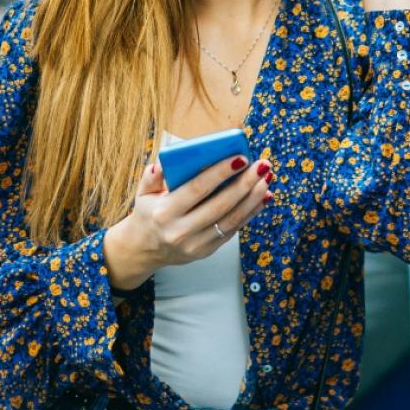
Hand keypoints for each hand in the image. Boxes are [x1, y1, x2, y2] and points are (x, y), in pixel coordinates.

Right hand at [103, 153, 273, 290]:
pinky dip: (250, 213)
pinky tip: (262, 197)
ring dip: (253, 198)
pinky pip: (233, 230)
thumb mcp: (142, 193)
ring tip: (266, 178)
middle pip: (220, 205)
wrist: (144, 249)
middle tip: (261, 165)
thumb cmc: (148, 213)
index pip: (197, 189)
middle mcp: (181, 230)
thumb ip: (152, 176)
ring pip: (231, 219)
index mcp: (164, 212)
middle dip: (244, 183)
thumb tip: (164, 162)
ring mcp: (196, 244)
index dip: (220, 173)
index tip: (240, 158)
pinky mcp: (207, 251)